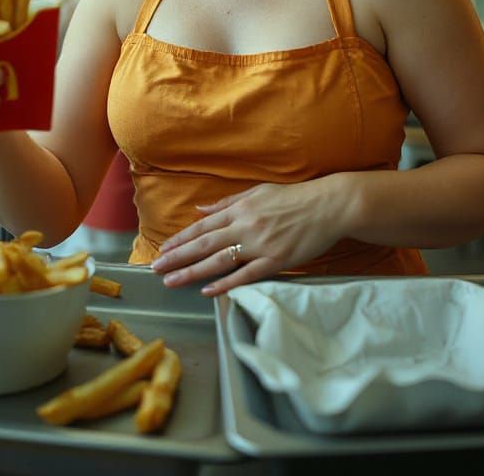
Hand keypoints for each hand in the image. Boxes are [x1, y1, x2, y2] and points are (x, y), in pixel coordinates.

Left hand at [150, 180, 340, 295]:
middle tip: (155, 269)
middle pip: (204, 244)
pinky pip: (245, 275)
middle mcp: (245, 226)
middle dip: (177, 257)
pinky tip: (207, 290)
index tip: (162, 250)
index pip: (202, 226)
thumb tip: (201, 210)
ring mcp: (260, 244)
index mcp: (240, 209)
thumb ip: (228, 204)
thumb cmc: (294, 198)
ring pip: (218, 261)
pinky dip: (225, 283)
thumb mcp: (258, 192)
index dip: (180, 239)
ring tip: (171, 281)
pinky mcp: (276, 260)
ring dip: (192, 271)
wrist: (329, 206)